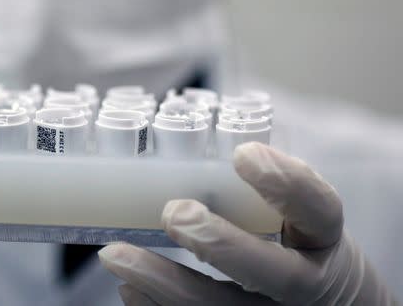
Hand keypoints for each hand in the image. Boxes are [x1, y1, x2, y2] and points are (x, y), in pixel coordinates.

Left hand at [99, 142, 397, 304]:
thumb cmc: (299, 249)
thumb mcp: (299, 218)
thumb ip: (260, 194)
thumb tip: (184, 156)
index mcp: (326, 242)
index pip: (320, 211)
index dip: (287, 184)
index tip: (243, 154)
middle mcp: (310, 287)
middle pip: (277, 276)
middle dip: (220, 244)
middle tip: (174, 214)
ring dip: (163, 282)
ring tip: (115, 255)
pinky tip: (130, 287)